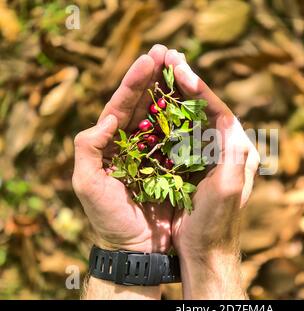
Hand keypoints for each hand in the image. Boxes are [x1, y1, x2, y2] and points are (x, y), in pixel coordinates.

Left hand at [72, 45, 173, 252]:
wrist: (135, 249)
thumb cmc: (108, 218)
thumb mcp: (87, 184)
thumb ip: (88, 148)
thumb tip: (109, 117)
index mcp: (112, 143)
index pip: (122, 104)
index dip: (135, 81)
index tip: (150, 59)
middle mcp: (135, 143)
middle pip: (145, 103)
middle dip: (156, 77)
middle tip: (169, 51)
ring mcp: (157, 153)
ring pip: (167, 116)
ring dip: (175, 92)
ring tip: (184, 68)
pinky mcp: (177, 165)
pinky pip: (185, 138)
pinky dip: (191, 120)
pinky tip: (199, 103)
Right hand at [164, 50, 259, 298]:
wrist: (206, 250)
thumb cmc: (215, 222)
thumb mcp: (227, 187)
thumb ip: (231, 152)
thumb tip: (227, 116)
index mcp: (239, 151)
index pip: (220, 111)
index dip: (200, 90)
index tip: (181, 70)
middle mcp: (228, 150)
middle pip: (206, 110)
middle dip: (188, 86)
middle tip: (168, 61)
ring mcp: (211, 158)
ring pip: (193, 121)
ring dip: (176, 99)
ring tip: (160, 77)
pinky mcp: (195, 167)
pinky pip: (182, 137)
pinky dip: (168, 121)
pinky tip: (153, 109)